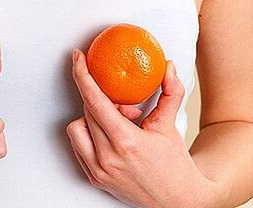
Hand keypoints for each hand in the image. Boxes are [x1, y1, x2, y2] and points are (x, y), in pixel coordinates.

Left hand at [67, 52, 222, 207]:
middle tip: (126, 104)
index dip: (83, 76)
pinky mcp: (94, 178)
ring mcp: (98, 170)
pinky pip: (79, 146)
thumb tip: (168, 67)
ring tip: (119, 123)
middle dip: (103, 99)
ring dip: (92, 118)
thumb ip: (170, 92)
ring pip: (77, 129)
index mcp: (126, 142)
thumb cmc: (174, 166)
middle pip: (87, 111)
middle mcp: (107, 157)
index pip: (96, 101)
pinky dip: (91, 134)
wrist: (176, 200)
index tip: (77, 59)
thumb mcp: (171, 125)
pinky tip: (111, 135)